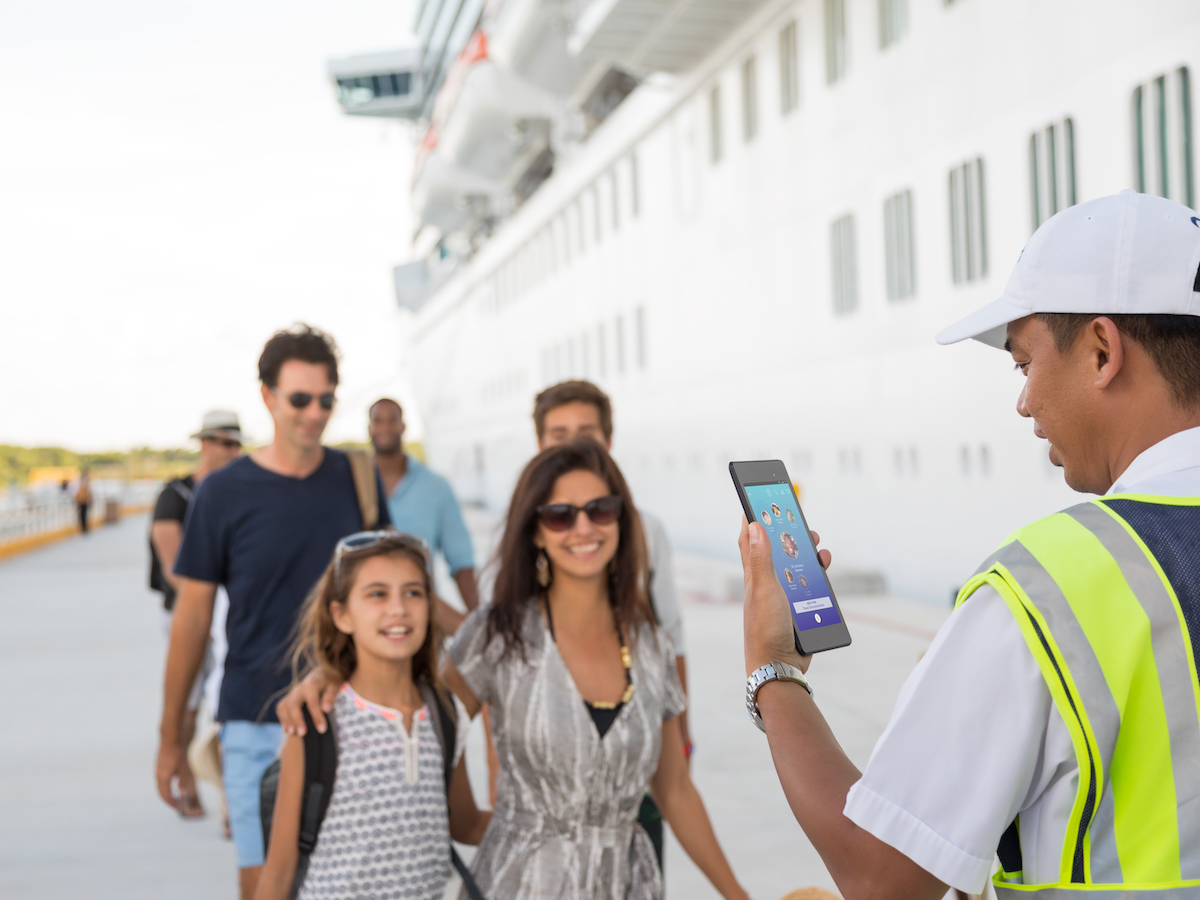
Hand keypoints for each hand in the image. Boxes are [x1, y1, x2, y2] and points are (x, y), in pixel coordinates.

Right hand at [155, 739, 189, 811]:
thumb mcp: (184, 767)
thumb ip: (183, 781)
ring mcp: (157, 770)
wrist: (170, 737)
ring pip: (160, 786)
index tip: (178, 808)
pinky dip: (166, 786)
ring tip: (175, 798)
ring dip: (167, 793)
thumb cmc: (179, 752)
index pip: (165, 795)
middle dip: (168, 800)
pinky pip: (161, 780)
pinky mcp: (159, 765)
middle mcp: (158, 775)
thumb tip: (182, 794)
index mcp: (163, 778)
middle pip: (161, 792)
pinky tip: (173, 785)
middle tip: (177, 806)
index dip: (171, 803)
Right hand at [276, 667, 340, 734]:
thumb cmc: (330, 682)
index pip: (312, 702)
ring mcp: (292, 692)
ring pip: (285, 707)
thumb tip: (325, 709)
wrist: (323, 672)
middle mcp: (299, 688)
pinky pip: (281, 707)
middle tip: (303, 734)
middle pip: (293, 705)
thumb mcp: (335, 686)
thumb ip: (330, 696)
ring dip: (287, 721)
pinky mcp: (288, 697)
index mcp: (312, 684)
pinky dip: (282, 718)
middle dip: (297, 720)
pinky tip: (286, 729)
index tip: (322, 729)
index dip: (317, 717)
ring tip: (293, 733)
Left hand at [739, 519, 829, 675]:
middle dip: (790, 536)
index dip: (752, 519)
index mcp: (753, 576)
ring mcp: (782, 597)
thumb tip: (755, 524)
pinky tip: (824, 575)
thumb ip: (761, 559)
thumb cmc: (765, 629)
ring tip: (818, 547)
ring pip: (797, 569)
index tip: (758, 500)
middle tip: (802, 524)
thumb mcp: (764, 589)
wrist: (780, 667)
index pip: (749, 540)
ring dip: (808, 557)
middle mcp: (766, 584)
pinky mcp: (798, 610)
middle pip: (778, 552)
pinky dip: (818, 580)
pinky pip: (810, 589)